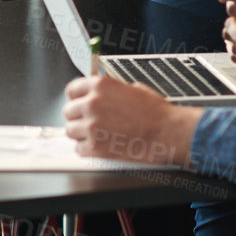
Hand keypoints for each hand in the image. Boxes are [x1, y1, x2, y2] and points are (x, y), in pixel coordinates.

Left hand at [62, 74, 198, 166]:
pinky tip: (99, 146)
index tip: (79, 103)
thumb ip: (111, 90)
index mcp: (100, 85)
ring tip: (95, 135)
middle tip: (89, 121)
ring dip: (80, 134)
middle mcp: (92, 103)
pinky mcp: (95, 147)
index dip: (76, 98)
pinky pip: (78, 149)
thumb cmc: (156, 112)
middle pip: (68, 111)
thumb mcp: (133, 88)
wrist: (167, 133)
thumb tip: (102, 93)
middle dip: (78, 116)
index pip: (71, 89)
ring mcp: (91, 126)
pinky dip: (86, 150)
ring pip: (70, 131)